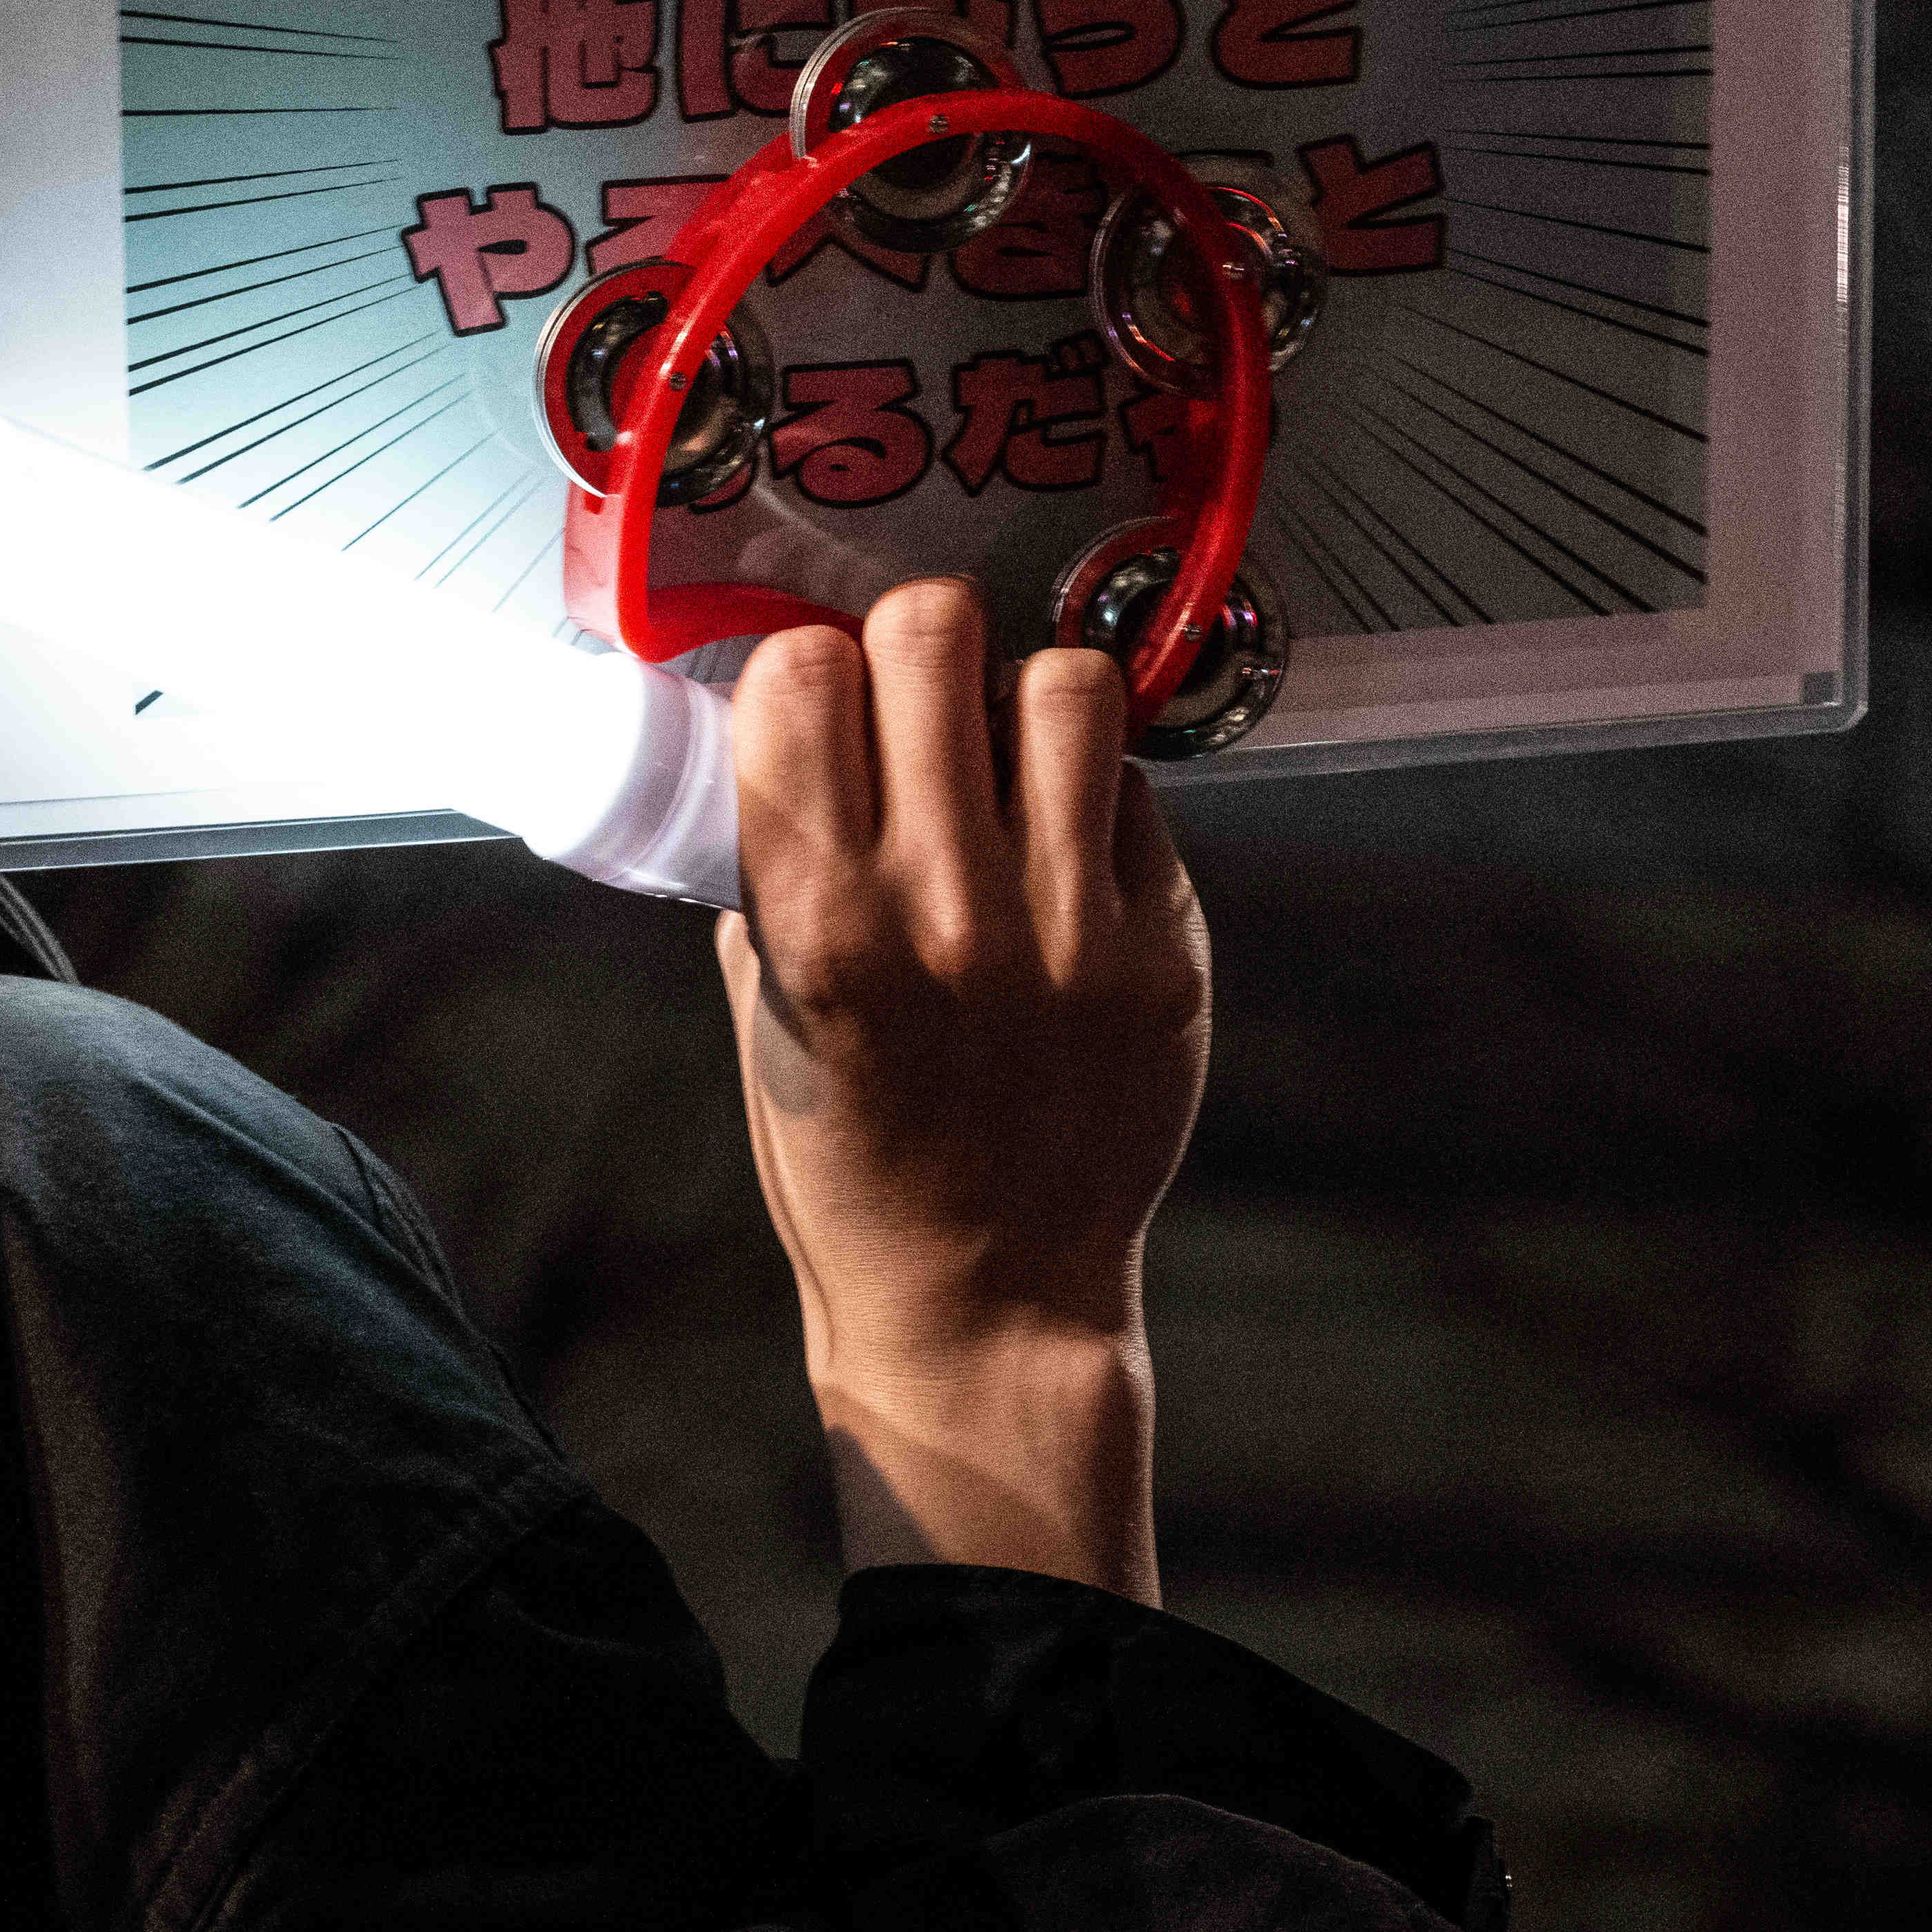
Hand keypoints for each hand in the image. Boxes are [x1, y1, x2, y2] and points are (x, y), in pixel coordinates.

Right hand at [714, 575, 1208, 1599]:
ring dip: (1022, 703)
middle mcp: (946, 908)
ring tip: (1004, 761)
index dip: (805, 671)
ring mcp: (1069, 928)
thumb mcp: (767, 1009)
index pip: (800, 674)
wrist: (990, 1297)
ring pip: (1064, 683)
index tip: (816, 706)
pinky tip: (1064, 844)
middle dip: (911, 651)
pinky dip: (1095, 791)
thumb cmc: (854, 1159)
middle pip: (931, 633)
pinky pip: (1139, 786)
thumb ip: (775, 864)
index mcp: (819, 922)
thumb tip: (795, 722)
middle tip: (913, 706)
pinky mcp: (1164, 950)